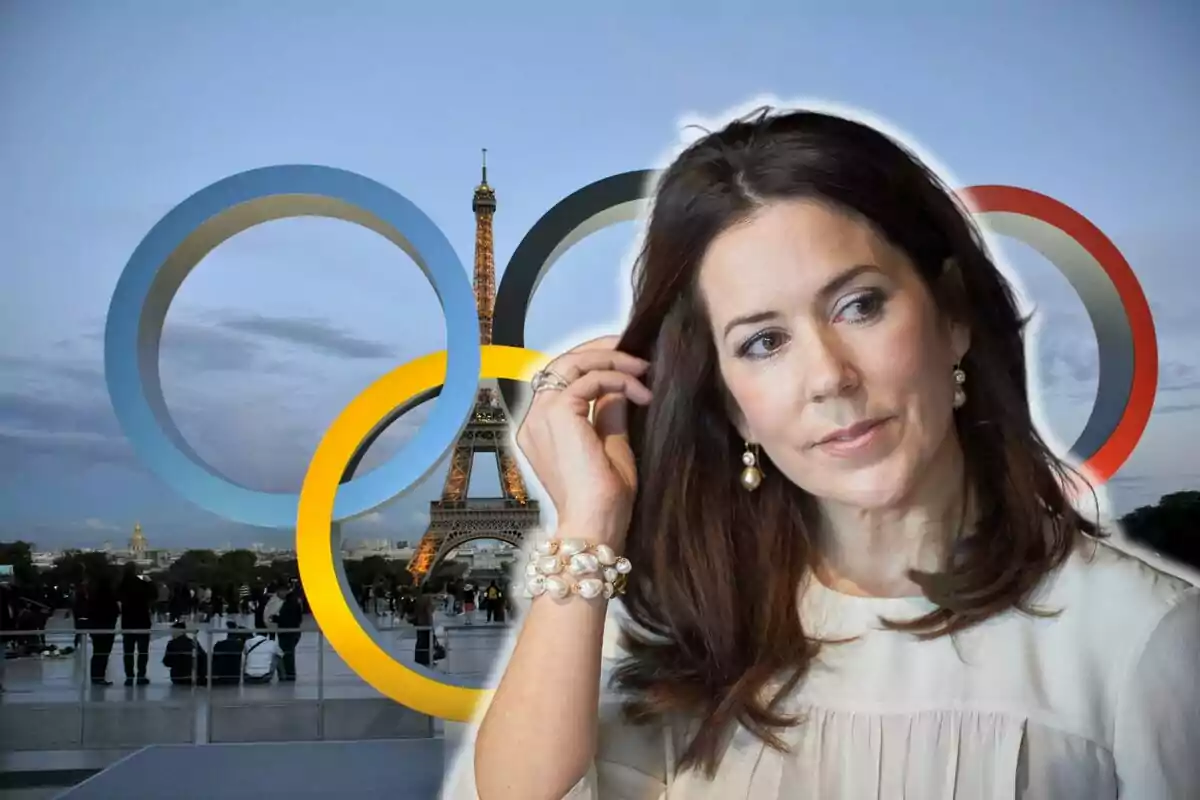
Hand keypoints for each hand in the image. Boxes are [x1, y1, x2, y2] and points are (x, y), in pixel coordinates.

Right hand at [515, 335, 651, 548]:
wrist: (596, 526)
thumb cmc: (603, 501)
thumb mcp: (612, 447)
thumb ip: (609, 414)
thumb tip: (618, 387)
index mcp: (542, 429)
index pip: (563, 379)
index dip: (595, 363)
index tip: (630, 365)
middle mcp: (535, 420)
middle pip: (564, 363)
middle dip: (602, 351)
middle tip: (638, 355)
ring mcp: (542, 415)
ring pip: (573, 363)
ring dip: (612, 360)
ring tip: (643, 370)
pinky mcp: (558, 414)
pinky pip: (589, 379)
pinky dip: (617, 378)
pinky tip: (640, 392)